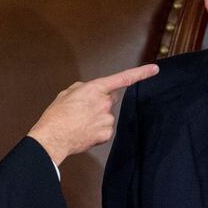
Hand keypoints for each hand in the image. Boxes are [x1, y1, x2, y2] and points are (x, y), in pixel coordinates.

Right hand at [27, 64, 158, 165]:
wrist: (53, 138)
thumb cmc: (57, 116)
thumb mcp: (66, 94)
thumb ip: (82, 88)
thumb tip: (88, 90)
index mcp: (95, 89)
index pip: (123, 78)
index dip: (141, 73)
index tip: (154, 70)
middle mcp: (105, 103)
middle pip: (110, 99)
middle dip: (101, 102)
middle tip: (83, 109)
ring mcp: (107, 119)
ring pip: (107, 116)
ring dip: (96, 118)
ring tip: (79, 122)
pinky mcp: (106, 134)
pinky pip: (105, 130)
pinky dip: (96, 131)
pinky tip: (83, 132)